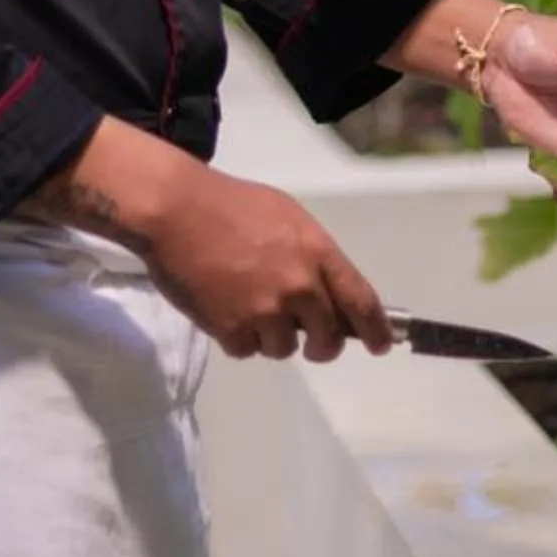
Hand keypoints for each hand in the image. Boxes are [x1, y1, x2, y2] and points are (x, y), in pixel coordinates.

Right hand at [29, 118, 392, 361]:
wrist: (175, 210)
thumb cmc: (231, 204)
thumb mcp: (286, 217)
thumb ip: (313, 256)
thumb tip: (327, 294)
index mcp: (317, 252)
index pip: (361, 301)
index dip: (376, 329)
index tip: (381, 344)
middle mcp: (298, 286)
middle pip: (328, 339)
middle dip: (322, 345)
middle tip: (311, 342)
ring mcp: (265, 310)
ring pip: (284, 349)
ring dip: (272, 337)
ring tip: (249, 307)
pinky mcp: (232, 329)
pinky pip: (247, 351)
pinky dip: (239, 338)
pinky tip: (225, 310)